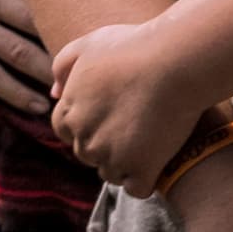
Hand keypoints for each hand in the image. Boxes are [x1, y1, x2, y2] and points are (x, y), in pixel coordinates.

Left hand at [47, 18, 210, 195]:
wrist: (177, 60)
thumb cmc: (138, 46)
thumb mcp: (91, 44)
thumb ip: (63, 65)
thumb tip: (55, 93)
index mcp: (71, 112)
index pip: (68, 130)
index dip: (91, 121)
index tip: (116, 110)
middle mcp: (85, 139)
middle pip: (91, 154)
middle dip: (109, 144)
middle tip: (138, 123)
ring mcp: (112, 157)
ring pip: (114, 173)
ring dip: (129, 162)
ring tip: (154, 138)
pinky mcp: (140, 169)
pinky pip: (138, 187)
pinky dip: (149, 177)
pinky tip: (162, 158)